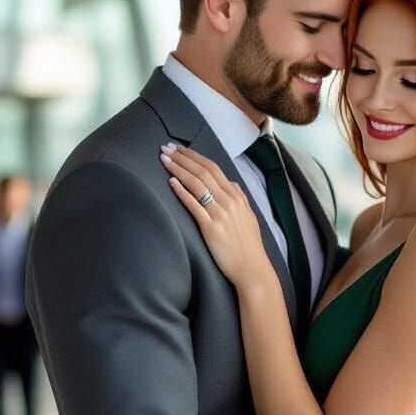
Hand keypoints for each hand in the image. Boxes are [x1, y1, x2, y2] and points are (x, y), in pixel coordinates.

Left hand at [161, 142, 269, 288]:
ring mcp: (220, 213)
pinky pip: (193, 205)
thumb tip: (232, 184)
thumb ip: (240, 198)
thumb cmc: (249, 245)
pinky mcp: (211, 227)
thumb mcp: (249, 216)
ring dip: (178, 169)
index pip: (213, 168)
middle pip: (202, 172)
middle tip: (166, 147)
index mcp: (237, 196)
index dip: (194, 156)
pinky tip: (171, 182)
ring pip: (196, 184)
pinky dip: (181, 191)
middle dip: (182, 157)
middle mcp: (229, 201)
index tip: (180, 148)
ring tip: (164, 159)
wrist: (251, 267)